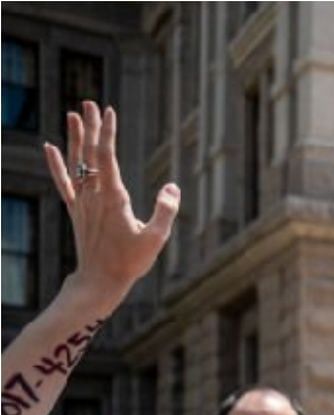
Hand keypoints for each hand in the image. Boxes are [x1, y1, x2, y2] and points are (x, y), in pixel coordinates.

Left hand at [42, 102, 179, 312]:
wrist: (100, 280)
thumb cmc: (130, 262)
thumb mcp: (156, 238)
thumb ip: (165, 211)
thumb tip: (172, 187)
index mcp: (113, 198)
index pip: (107, 157)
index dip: (107, 133)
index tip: (109, 112)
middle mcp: (93, 195)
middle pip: (89, 154)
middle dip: (91, 127)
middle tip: (90, 104)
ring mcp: (82, 202)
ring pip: (75, 163)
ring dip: (74, 138)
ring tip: (73, 115)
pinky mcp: (76, 210)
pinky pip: (63, 181)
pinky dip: (55, 163)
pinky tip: (49, 147)